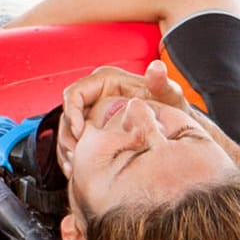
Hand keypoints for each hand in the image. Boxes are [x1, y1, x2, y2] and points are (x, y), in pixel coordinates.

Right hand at [57, 60, 187, 171]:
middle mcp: (96, 95)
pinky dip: (72, 157)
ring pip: (66, 131)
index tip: (80, 133)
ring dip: (68, 150)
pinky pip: (73, 144)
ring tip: (75, 167)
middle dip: (68, 136)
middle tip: (77, 156)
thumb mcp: (168, 97)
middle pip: (67, 114)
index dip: (72, 112)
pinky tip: (77, 171)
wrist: (173, 130)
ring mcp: (91, 114)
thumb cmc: (170, 109)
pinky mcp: (91, 131)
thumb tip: (157, 69)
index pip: (76, 93)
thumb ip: (162, 84)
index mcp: (107, 81)